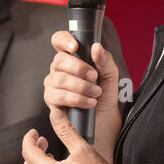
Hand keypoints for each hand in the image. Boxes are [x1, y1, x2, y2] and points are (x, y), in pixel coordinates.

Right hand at [43, 30, 122, 160]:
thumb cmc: (105, 99)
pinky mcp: (51, 103)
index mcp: (72, 59)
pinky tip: (88, 103)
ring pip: (58, 79)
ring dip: (80, 86)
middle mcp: (59, 71)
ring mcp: (52, 86)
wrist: (104, 123)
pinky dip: (75, 98)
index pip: (59, 41)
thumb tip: (96, 47)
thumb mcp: (111, 77)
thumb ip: (105, 60)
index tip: (75, 47)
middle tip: (94, 77)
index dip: (63, 40)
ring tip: (95, 93)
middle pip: (58, 60)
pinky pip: (57, 96)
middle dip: (79, 68)